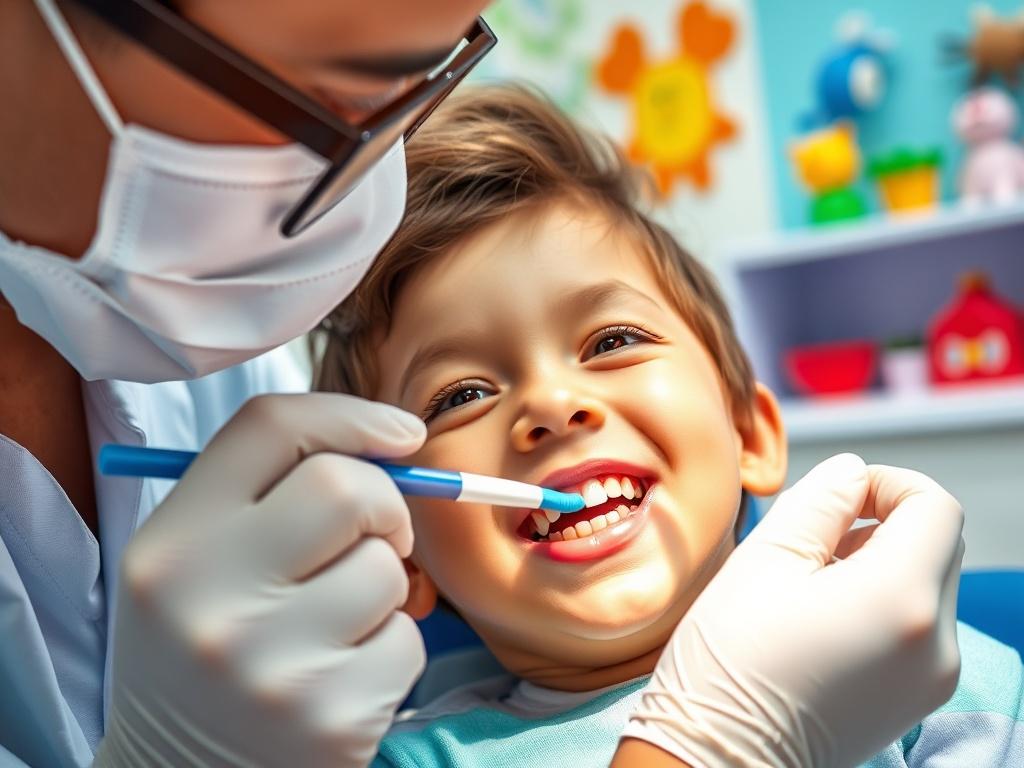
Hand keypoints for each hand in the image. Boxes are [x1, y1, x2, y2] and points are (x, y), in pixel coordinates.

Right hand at [93, 394, 426, 767]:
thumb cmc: (206, 649)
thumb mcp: (200, 562)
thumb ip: (272, 493)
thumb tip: (396, 439)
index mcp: (173, 542)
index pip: (271, 427)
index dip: (350, 416)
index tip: (399, 435)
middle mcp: (208, 598)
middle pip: (346, 488)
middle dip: (385, 505)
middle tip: (378, 536)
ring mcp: (269, 665)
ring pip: (387, 569)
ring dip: (385, 588)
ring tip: (337, 623)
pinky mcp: (328, 720)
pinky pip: (407, 642)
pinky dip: (392, 649)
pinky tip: (342, 675)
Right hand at [617, 454, 964, 767]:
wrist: (719, 759)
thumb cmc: (729, 663)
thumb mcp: (763, 559)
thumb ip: (818, 501)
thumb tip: (851, 473)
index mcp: (899, 599)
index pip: (936, 507)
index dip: (887, 483)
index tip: (836, 497)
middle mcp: (935, 642)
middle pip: (938, 542)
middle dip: (882, 521)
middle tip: (814, 538)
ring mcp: (932, 678)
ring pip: (928, 581)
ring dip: (881, 560)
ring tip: (811, 582)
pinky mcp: (917, 699)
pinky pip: (919, 624)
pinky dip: (883, 601)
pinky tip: (823, 617)